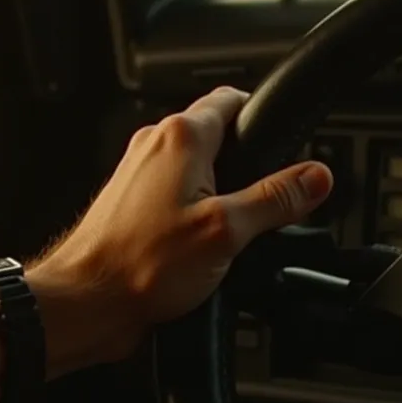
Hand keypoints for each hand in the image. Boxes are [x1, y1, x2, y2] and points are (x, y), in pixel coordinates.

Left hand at [31, 87, 332, 368]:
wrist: (85, 303)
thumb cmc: (139, 265)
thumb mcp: (227, 231)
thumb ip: (276, 200)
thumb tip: (316, 177)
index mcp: (181, 137)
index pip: (233, 99)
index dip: (266, 118)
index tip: (288, 144)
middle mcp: (154, 146)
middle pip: (217, 136)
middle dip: (248, 164)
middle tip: (267, 202)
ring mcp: (138, 175)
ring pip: (197, 169)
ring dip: (221, 193)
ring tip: (233, 232)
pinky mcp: (131, 205)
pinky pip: (177, 196)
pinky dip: (196, 213)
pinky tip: (203, 250)